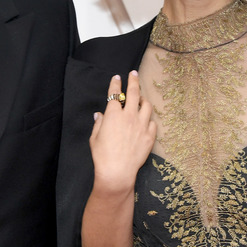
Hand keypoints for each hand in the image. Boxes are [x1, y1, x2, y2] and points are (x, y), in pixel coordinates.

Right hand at [89, 71, 155, 194]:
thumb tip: (100, 115)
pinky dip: (149, 119)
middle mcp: (129, 116)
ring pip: (147, 105)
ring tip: (141, 99)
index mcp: (113, 115)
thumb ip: (98, 123)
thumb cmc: (102, 156)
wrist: (117, 172)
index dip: (115, 83)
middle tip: (134, 74)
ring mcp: (141, 125)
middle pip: (133, 92)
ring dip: (143, 100)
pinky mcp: (149, 136)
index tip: (117, 77)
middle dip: (133, 80)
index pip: (114, 93)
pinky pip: (152, 123)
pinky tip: (146, 120)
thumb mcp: (94, 138)